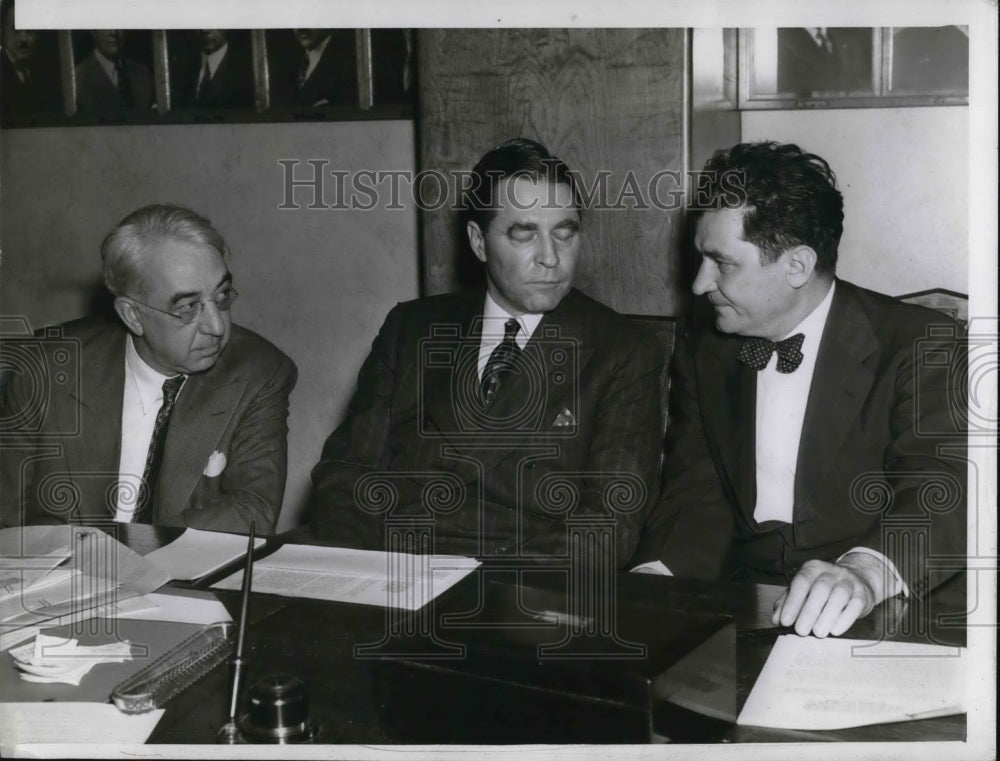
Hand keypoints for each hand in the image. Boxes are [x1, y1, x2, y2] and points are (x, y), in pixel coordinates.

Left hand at [771, 554, 890, 636]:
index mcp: (812, 569)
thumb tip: (776, 619)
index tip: (785, 621)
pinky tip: (835, 631)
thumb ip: (788, 602)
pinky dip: (845, 619)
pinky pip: (855, 605)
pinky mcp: (862, 594)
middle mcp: (831, 572)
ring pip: (839, 596)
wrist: (858, 578)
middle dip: (809, 611)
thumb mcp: (804, 591)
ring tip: (818, 633)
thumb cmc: (824, 588)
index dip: (792, 602)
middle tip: (801, 631)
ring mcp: (848, 581)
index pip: (801, 582)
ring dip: (827, 616)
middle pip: (820, 589)